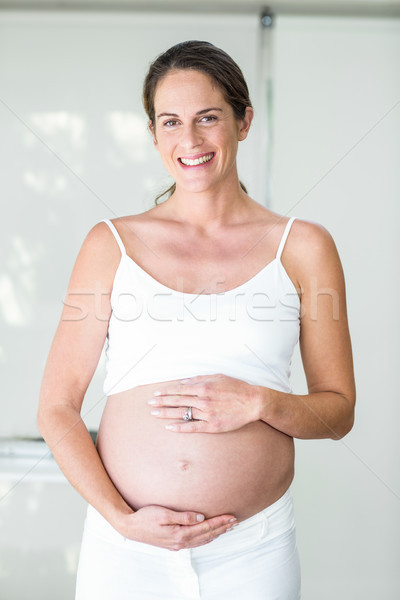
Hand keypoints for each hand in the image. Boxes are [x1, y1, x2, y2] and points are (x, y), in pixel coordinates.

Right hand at [118, 505, 237, 550]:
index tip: (232, 517)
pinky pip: (195, 542)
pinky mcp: (173, 543)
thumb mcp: (163, 513)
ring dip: (215, 534)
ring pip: (202, 540)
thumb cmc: (145, 517)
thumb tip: (200, 517)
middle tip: (235, 522)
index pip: (205, 527)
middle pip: (206, 535)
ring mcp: (177, 544)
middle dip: (222, 528)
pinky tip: (208, 535)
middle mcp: (180, 542)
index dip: (220, 522)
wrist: (130, 527)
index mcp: (180, 534)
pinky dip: (205, 538)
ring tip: (226, 528)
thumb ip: (183, 516)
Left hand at [148, 373, 260, 432]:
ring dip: (166, 414)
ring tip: (154, 414)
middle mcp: (203, 400)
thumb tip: (184, 381)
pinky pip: (192, 427)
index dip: (166, 392)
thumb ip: (200, 379)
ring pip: (182, 413)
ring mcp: (207, 414)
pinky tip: (169, 427)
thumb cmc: (236, 388)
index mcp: (203, 387)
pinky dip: (180, 427)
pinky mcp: (212, 425)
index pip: (179, 389)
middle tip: (149, 404)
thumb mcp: (218, 377)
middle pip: (177, 401)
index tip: (156, 393)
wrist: (253, 402)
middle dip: (161, 402)